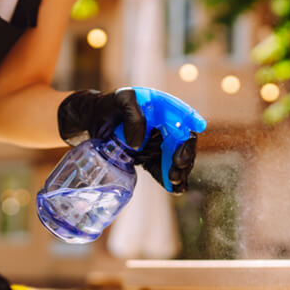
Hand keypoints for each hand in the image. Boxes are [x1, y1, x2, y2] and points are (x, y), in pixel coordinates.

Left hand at [57, 89, 197, 192]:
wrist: (93, 121)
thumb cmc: (109, 105)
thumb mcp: (121, 100)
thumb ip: (133, 116)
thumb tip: (138, 144)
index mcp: (163, 108)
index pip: (183, 118)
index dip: (191, 126)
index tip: (195, 133)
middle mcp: (166, 126)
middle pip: (183, 142)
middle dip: (184, 156)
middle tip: (178, 167)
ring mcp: (159, 143)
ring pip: (176, 159)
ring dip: (179, 171)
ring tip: (174, 181)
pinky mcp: (151, 157)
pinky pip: (163, 169)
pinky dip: (169, 179)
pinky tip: (174, 189)